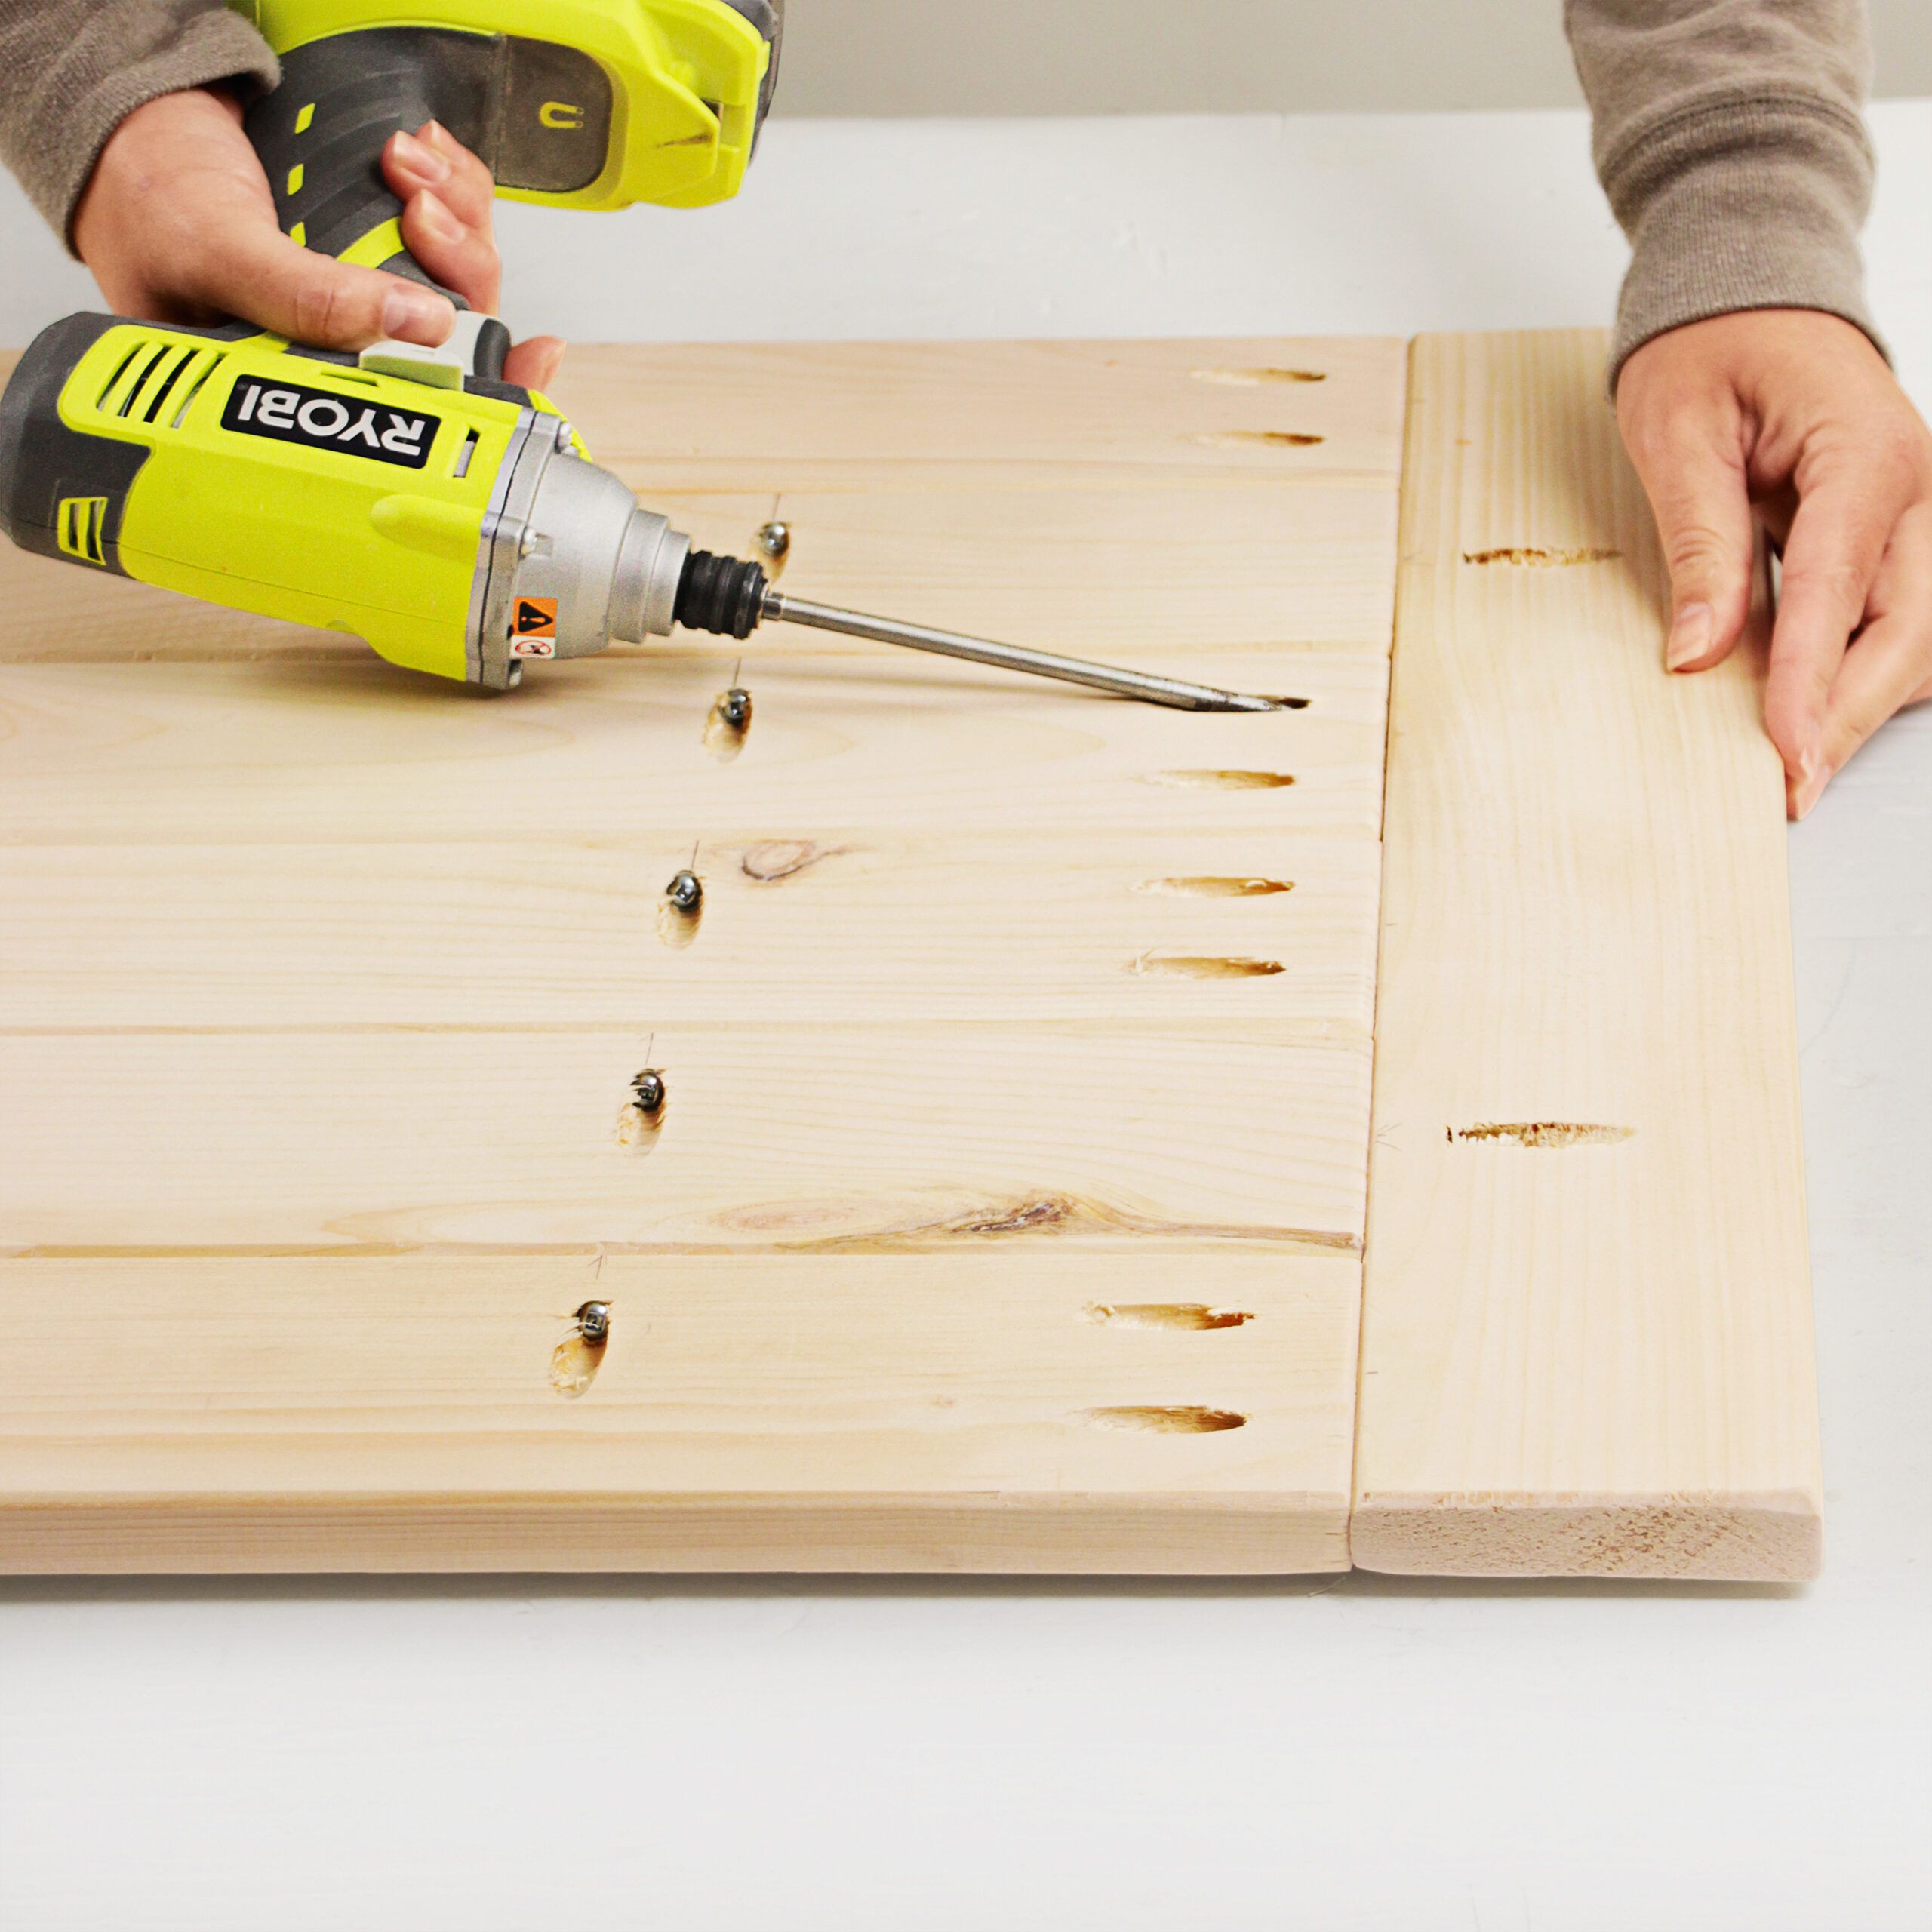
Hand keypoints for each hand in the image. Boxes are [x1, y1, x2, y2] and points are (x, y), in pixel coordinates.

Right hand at [73, 86, 563, 390]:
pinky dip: (448, 179)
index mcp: (302, 385)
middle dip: (463, 272)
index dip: (487, 393)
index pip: (416, 412)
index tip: (531, 359)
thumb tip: (417, 324)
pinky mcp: (379, 228)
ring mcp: (365, 286)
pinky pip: (448, 214)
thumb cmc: (144, 194)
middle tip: (422, 218)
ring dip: (457, 215)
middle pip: (458, 338)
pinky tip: (417, 155)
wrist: (131, 109)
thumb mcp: (216, 249)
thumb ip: (307, 297)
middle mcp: (344, 345)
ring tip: (404, 168)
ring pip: (461, 272)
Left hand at [1617, 310, 1931, 817]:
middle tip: (1790, 788)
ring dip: (1865, 703)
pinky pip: (1897, 617)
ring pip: (1917, 634)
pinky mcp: (1897, 533)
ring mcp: (1917, 511)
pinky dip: (1862, 671)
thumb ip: (1698, 542)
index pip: (1838, 589)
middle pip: (1906, 627)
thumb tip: (1696, 652)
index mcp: (1862, 452)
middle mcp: (1914, 485)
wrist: (1747, 294)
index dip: (1809, 683)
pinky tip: (1811, 713)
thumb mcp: (1675, 435)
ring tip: (1797, 768)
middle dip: (1851, 715)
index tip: (1785, 756)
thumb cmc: (1706, 348)